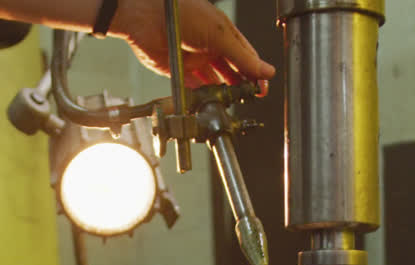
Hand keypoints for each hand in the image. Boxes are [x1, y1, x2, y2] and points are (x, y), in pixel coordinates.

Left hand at [112, 0, 275, 91]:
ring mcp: (194, 59)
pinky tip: (208, 99)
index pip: (246, 58)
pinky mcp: (178, 70)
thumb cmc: (183, 13)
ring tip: (229, 101)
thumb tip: (266, 70)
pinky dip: (200, 94)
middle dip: (241, 85)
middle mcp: (210, 47)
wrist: (148, 17)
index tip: (262, 89)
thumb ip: (243, 57)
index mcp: (224, 35)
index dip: (256, 73)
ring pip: (213, 81)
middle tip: (248, 98)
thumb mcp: (221, 35)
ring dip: (221, 92)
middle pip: (231, 72)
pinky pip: (192, 87)